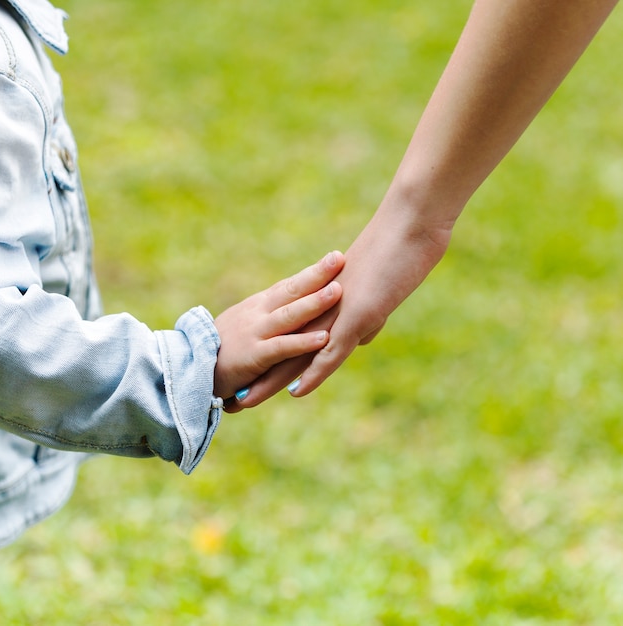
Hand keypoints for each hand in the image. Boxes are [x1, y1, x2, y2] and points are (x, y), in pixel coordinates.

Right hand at [213, 251, 344, 401]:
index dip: (312, 272)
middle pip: (291, 290)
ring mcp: (256, 333)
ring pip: (289, 315)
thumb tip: (300, 312)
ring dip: (314, 303)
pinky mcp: (254, 356)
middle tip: (339, 258)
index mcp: (259, 306)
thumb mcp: (249, 327)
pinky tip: (324, 338)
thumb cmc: (224, 350)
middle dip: (316, 275)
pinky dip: (303, 342)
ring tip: (337, 292)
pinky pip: (282, 347)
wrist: (191, 369)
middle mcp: (258, 314)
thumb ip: (273, 320)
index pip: (289, 285)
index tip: (335, 257)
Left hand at [228, 205, 452, 410]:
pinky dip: (312, 374)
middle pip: (282, 348)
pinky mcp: (355, 317)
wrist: (408, 228)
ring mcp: (335, 313)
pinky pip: (329, 351)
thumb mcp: (378, 293)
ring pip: (295, 354)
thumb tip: (360, 338)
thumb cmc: (397, 256)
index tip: (247, 374)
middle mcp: (321, 308)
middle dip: (255, 374)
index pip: (290, 336)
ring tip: (240, 402)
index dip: (269, 358)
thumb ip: (364, 319)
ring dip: (269, 380)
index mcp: (323, 303)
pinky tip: (294, 393)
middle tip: (228, 397)